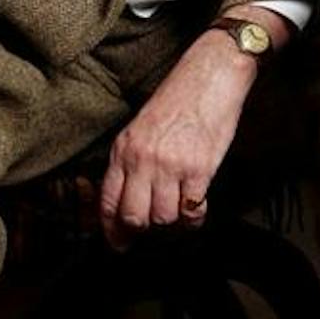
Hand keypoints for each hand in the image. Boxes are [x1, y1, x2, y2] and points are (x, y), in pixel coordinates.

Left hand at [99, 29, 256, 250]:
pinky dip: (194, 218)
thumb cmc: (179, 98)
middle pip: (134, 217)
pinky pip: (191, 212)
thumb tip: (128, 197)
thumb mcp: (141, 126)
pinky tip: (196, 207)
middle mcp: (143, 158)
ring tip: (180, 208)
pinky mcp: (199, 169)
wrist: (211, 74)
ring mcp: (170, 165)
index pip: (108, 201)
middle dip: (143, 229)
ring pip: (163, 219)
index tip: (119, 243)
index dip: (112, 230)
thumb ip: (131, 160)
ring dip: (172, 221)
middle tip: (154, 227)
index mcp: (125, 147)